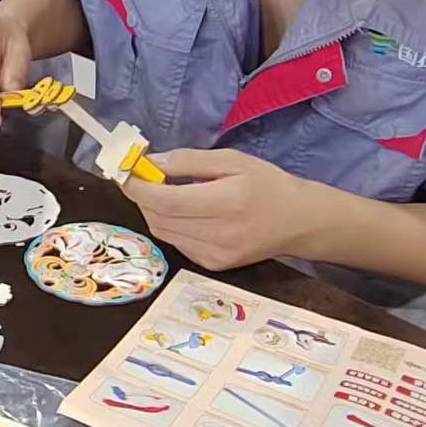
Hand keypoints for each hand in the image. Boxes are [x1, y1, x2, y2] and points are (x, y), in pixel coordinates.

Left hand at [120, 148, 331, 270]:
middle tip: (144, 179)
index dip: (138, 188)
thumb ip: (189, 161)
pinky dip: (171, 226)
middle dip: (143, 198)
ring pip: (163, 233)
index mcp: (227, 202)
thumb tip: (151, 162)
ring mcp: (217, 255)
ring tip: (166, 194)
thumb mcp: (232, 161)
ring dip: (154, 212)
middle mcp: (220, 234)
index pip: (166, 201)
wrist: (299, 222)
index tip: (126, 173)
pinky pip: (177, 243)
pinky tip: (186, 214)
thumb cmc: (268, 185)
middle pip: (159, 219)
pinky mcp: (214, 266)